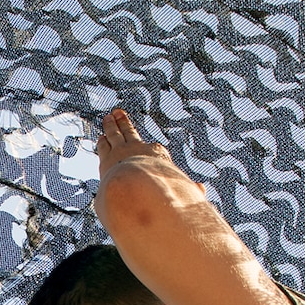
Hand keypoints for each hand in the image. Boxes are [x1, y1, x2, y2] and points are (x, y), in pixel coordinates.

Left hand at [93, 110, 203, 232]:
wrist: (138, 189)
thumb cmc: (160, 192)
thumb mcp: (180, 190)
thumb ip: (190, 189)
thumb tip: (202, 189)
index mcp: (158, 154)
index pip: (154, 150)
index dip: (151, 149)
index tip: (150, 147)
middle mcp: (139, 148)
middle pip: (130, 132)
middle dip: (124, 122)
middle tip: (118, 112)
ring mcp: (122, 151)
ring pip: (115, 134)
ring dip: (111, 125)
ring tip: (108, 117)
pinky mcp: (107, 158)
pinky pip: (104, 145)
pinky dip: (103, 141)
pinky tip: (102, 138)